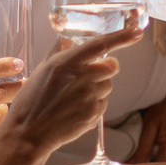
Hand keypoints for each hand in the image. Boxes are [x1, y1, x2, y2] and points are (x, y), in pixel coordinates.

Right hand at [0, 22, 140, 155]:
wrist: (28, 132)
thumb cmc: (31, 101)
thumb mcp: (41, 70)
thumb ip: (58, 52)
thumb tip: (67, 40)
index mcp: (66, 63)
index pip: (100, 44)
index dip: (122, 37)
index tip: (137, 32)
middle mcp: (81, 78)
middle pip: (111, 66)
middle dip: (105, 68)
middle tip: (87, 76)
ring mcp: (89, 97)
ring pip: (108, 86)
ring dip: (98, 88)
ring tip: (75, 97)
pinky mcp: (93, 114)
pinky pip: (103, 103)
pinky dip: (94, 104)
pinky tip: (75, 109)